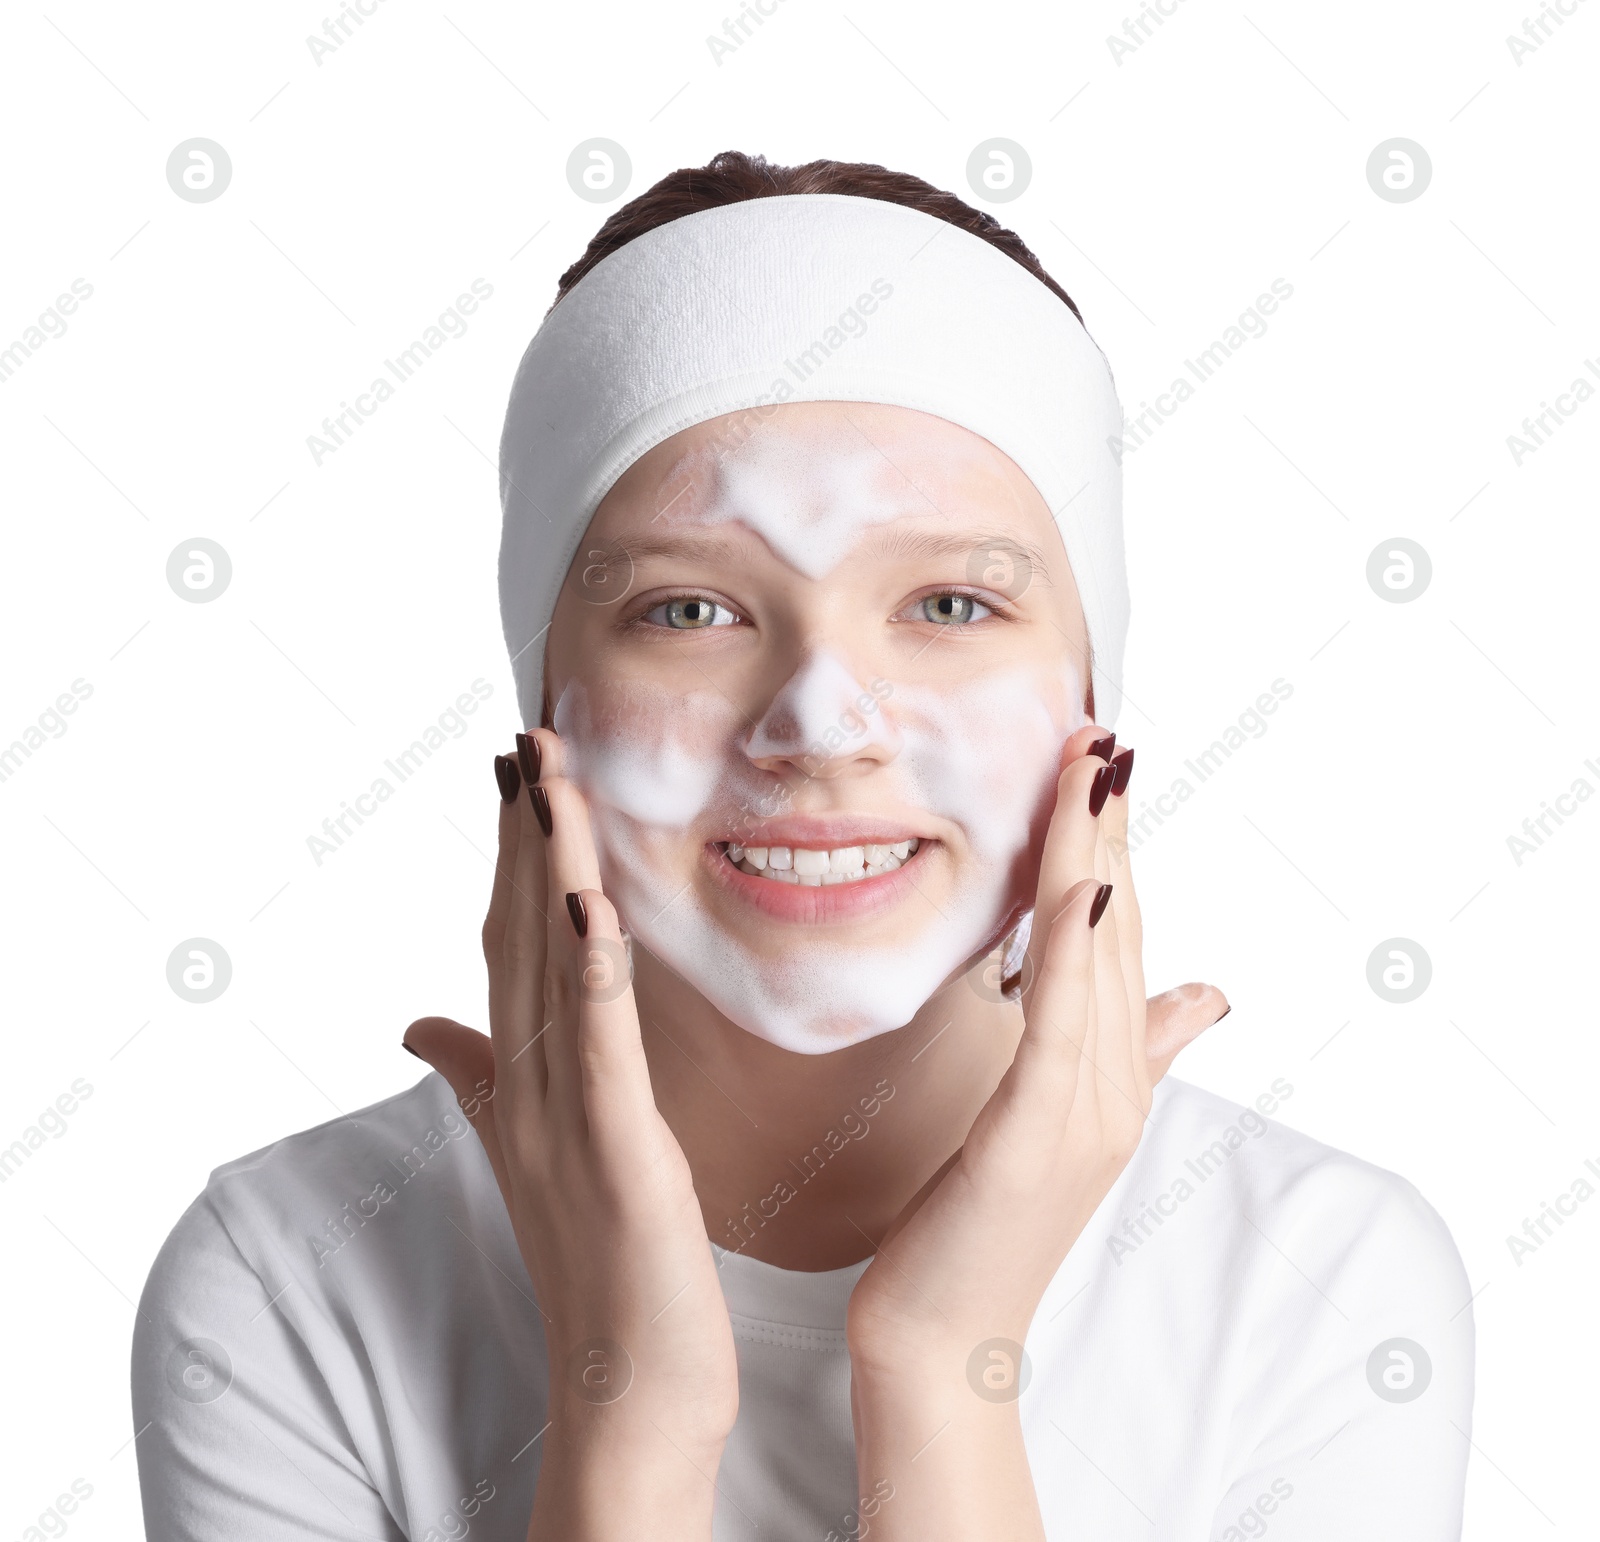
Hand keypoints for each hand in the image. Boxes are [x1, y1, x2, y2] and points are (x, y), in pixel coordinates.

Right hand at [405, 730, 737, 1538]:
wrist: (628, 1372)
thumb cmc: (598, 1252)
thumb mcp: (534, 1146)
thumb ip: (478, 1074)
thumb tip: (418, 1019)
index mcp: (520, 1072)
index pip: (507, 938)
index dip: (509, 850)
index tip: (516, 768)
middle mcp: (527, 1080)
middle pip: (518, 931)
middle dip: (523, 830)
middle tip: (527, 734)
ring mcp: (562, 1112)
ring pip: (551, 966)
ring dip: (549, 866)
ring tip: (551, 777)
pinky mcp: (612, 1146)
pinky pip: (598, 1044)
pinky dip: (591, 970)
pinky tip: (587, 904)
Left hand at [843, 726, 1225, 1536]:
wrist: (943, 1334)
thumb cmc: (982, 1225)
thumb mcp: (1056, 1124)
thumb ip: (1134, 1053)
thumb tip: (1208, 994)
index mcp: (1112, 1074)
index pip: (1121, 937)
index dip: (1118, 846)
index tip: (1105, 764)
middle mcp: (1113, 1084)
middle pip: (1120, 929)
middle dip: (1111, 826)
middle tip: (1106, 734)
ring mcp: (1085, 1111)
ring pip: (1097, 957)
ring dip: (1096, 853)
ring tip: (1094, 767)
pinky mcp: (1038, 1135)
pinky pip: (1063, 1022)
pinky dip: (1076, 948)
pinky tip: (1082, 881)